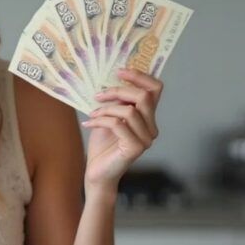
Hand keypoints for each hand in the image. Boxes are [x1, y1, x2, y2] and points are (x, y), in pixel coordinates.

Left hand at [81, 68, 163, 194]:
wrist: (97, 173)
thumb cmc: (102, 145)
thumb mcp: (108, 115)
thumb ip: (116, 100)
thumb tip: (113, 78)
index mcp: (148, 117)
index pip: (155, 89)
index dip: (139, 76)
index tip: (118, 71)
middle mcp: (151, 127)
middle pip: (144, 96)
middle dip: (118, 90)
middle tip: (98, 95)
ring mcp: (146, 139)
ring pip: (129, 110)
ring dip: (106, 108)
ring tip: (92, 114)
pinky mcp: (135, 148)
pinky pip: (118, 124)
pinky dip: (100, 120)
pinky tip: (89, 124)